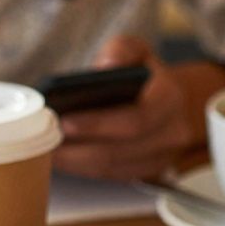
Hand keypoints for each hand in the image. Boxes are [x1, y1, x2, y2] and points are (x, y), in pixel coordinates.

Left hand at [55, 35, 204, 181]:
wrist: (179, 104)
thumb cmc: (150, 77)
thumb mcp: (137, 50)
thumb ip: (121, 51)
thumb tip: (106, 67)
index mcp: (170, 98)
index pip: (135, 119)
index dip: (97, 125)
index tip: (63, 121)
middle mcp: (173, 132)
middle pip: (120, 151)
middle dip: (79, 150)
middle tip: (45, 142)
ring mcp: (163, 156)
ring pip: (114, 168)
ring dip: (77, 163)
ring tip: (46, 151)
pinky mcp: (149, 171)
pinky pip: (114, 175)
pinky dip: (86, 169)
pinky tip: (63, 159)